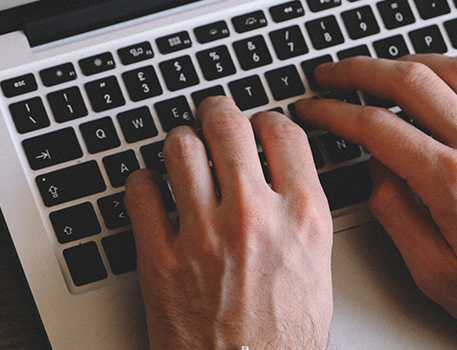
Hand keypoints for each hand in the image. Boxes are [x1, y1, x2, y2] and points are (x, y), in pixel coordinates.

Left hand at [126, 96, 332, 348]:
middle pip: (228, 126)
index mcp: (302, 218)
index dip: (265, 119)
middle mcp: (252, 218)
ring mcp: (202, 235)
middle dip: (216, 114)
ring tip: (180, 150)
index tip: (257, 124)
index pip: (282, 134)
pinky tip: (149, 188)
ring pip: (181, 149)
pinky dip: (142, 183)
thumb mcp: (317, 273)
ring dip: (179, 143)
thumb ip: (302, 221)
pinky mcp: (158, 258)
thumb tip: (285, 188)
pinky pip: (139, 193)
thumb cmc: (282, 343)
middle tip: (211, 117)